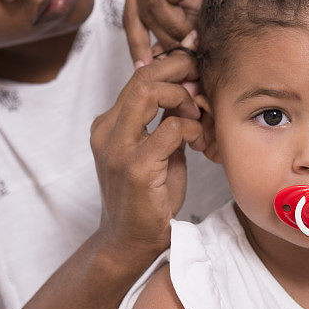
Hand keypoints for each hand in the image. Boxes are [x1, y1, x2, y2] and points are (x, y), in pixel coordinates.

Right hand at [90, 41, 202, 260]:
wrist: (128, 243)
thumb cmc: (147, 198)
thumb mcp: (156, 150)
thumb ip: (164, 120)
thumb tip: (185, 88)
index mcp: (109, 124)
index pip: (139, 75)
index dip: (171, 65)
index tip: (196, 71)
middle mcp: (107, 131)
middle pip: (143, 76)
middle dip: (180, 69)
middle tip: (202, 82)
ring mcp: (118, 148)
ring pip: (149, 92)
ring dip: (182, 97)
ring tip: (197, 115)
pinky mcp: (135, 168)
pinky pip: (169, 129)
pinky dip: (191, 128)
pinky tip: (198, 141)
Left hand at [124, 0, 259, 64]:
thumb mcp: (196, 7)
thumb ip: (176, 26)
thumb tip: (154, 60)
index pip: (131, 11)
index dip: (135, 41)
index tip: (143, 67)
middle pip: (140, 7)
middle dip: (163, 34)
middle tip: (187, 48)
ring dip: (173, 20)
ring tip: (193, 27)